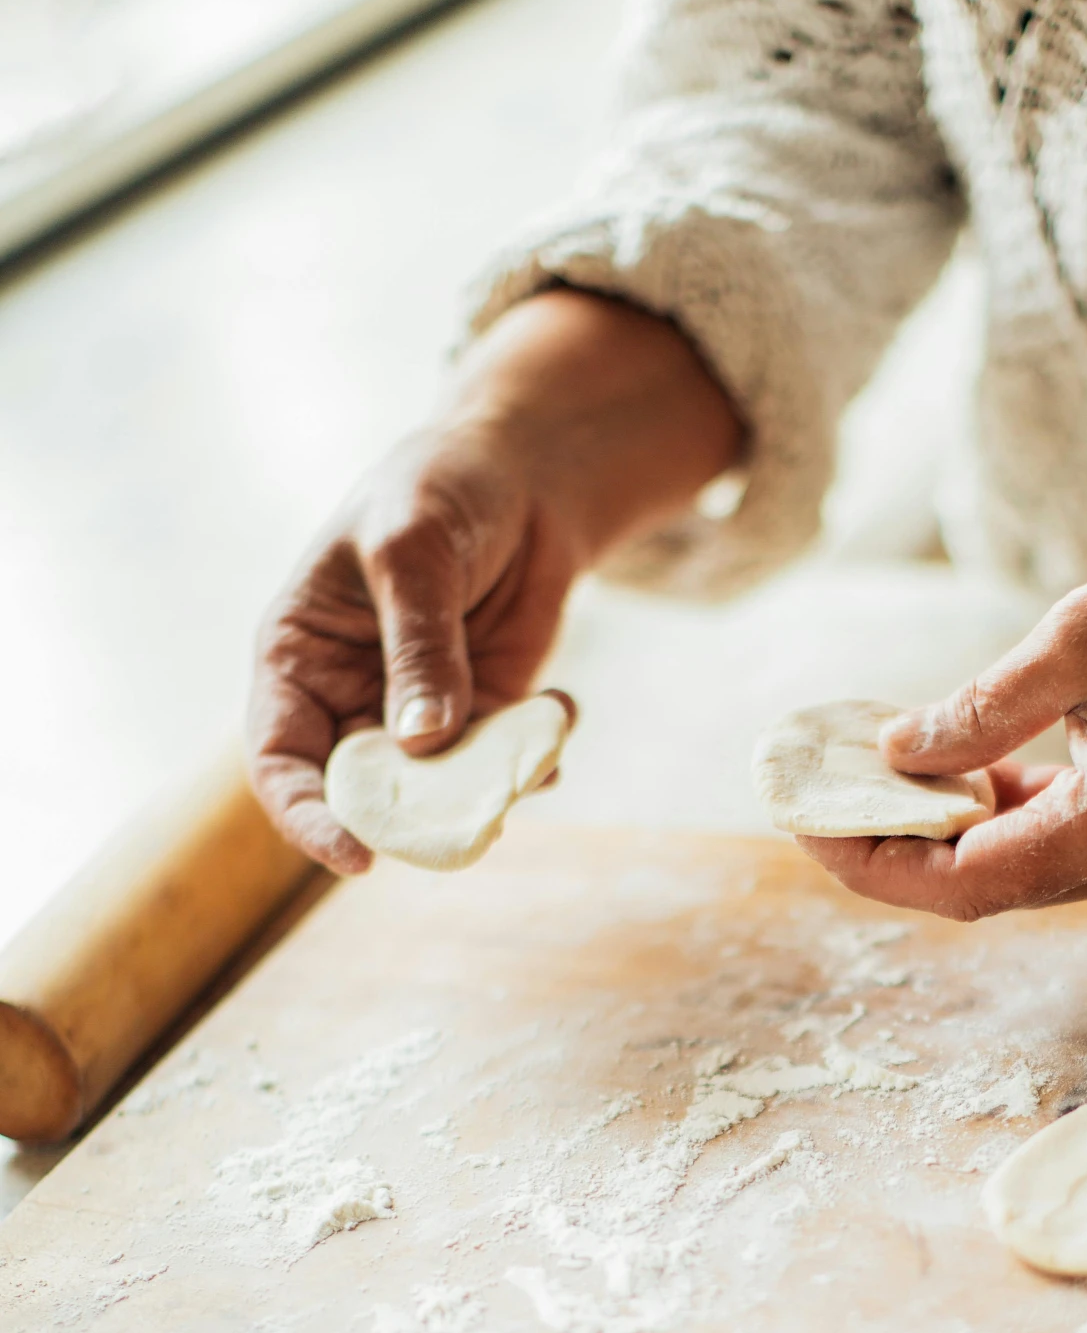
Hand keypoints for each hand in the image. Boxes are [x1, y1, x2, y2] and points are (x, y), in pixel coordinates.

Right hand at [248, 290, 741, 871]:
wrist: (520, 478)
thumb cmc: (437, 492)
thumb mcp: (413, 552)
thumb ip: (417, 647)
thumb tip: (422, 743)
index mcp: (298, 660)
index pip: (280, 759)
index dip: (308, 816)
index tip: (358, 855)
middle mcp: (350, 702)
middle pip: (362, 795)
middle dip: (416, 818)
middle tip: (472, 820)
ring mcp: (417, 718)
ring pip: (439, 794)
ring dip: (487, 793)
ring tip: (532, 759)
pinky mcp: (483, 719)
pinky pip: (501, 768)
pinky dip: (533, 761)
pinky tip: (561, 709)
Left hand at [800, 509, 1086, 920]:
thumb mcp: (1074, 640)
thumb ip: (977, 710)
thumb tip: (893, 756)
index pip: (964, 882)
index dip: (876, 864)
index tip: (807, 827)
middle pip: (982, 890)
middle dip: (895, 852)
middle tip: (819, 805)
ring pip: (1013, 870)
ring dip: (940, 833)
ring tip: (867, 782)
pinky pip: (1052, 842)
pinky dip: (993, 814)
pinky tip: (945, 771)